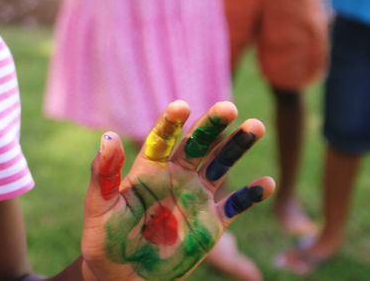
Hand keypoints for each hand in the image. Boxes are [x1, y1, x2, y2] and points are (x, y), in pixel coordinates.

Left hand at [80, 101, 274, 279]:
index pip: (162, 139)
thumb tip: (108, 136)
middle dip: (213, 126)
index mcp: (148, 170)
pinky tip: (268, 183)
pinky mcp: (211, 224)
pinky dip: (251, 195)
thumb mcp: (101, 206)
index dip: (171, 122)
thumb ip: (105, 173)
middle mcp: (175, 178)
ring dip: (238, 147)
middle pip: (197, 145)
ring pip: (221, 166)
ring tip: (256, 126)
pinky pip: (235, 206)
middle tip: (229, 107)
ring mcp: (195, 198)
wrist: (122, 275)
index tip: (182, 106)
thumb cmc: (104, 238)